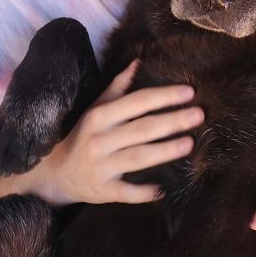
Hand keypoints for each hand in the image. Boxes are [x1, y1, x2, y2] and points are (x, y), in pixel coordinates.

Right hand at [20, 61, 203, 206]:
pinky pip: (127, 192)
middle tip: (199, 115)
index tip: (189, 92)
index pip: (136, 102)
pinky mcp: (102, 190)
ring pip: (138, 157)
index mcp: (99, 117)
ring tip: (190, 144)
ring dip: (165, 151)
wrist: (56, 173)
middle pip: (142, 129)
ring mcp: (101, 166)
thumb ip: (117, 88)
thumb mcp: (95, 110)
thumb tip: (138, 63)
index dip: (163, 96)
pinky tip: (164, 190)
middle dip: (172, 121)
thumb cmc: (83, 137)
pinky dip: (144, 193)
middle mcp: (100, 140)